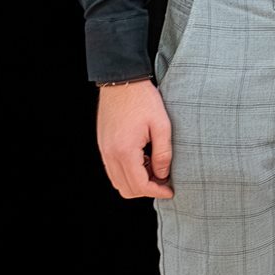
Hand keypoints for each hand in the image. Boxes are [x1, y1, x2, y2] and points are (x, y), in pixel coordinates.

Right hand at [97, 81, 174, 198]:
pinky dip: (128, 173)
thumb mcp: (162, 125)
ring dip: (137, 182)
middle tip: (164, 180)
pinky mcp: (103, 146)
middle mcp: (110, 154)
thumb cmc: (143, 100)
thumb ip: (163, 153)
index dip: (157, 192)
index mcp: (125, 151)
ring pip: (118, 182)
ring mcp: (104, 151)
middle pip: (127, 189)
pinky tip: (143, 159)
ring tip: (154, 168)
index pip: (140, 185)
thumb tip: (163, 175)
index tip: (170, 190)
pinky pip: (113, 170)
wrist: (122, 82)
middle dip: (147, 190)